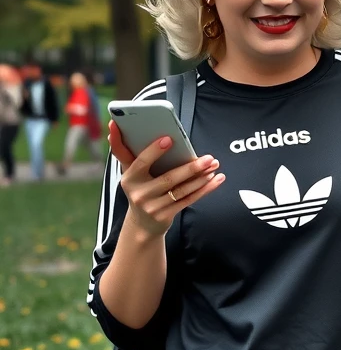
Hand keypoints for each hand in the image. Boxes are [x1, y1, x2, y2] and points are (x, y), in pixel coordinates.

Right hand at [109, 120, 224, 238]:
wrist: (141, 223)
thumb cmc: (140, 188)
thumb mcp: (131, 172)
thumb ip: (125, 151)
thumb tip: (114, 126)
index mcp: (129, 178)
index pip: (141, 162)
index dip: (154, 151)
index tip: (169, 138)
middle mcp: (139, 193)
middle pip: (168, 178)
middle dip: (191, 168)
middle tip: (209, 158)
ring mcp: (153, 206)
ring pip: (181, 190)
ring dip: (201, 178)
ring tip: (214, 165)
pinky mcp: (165, 216)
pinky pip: (188, 200)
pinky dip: (204, 189)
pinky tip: (216, 179)